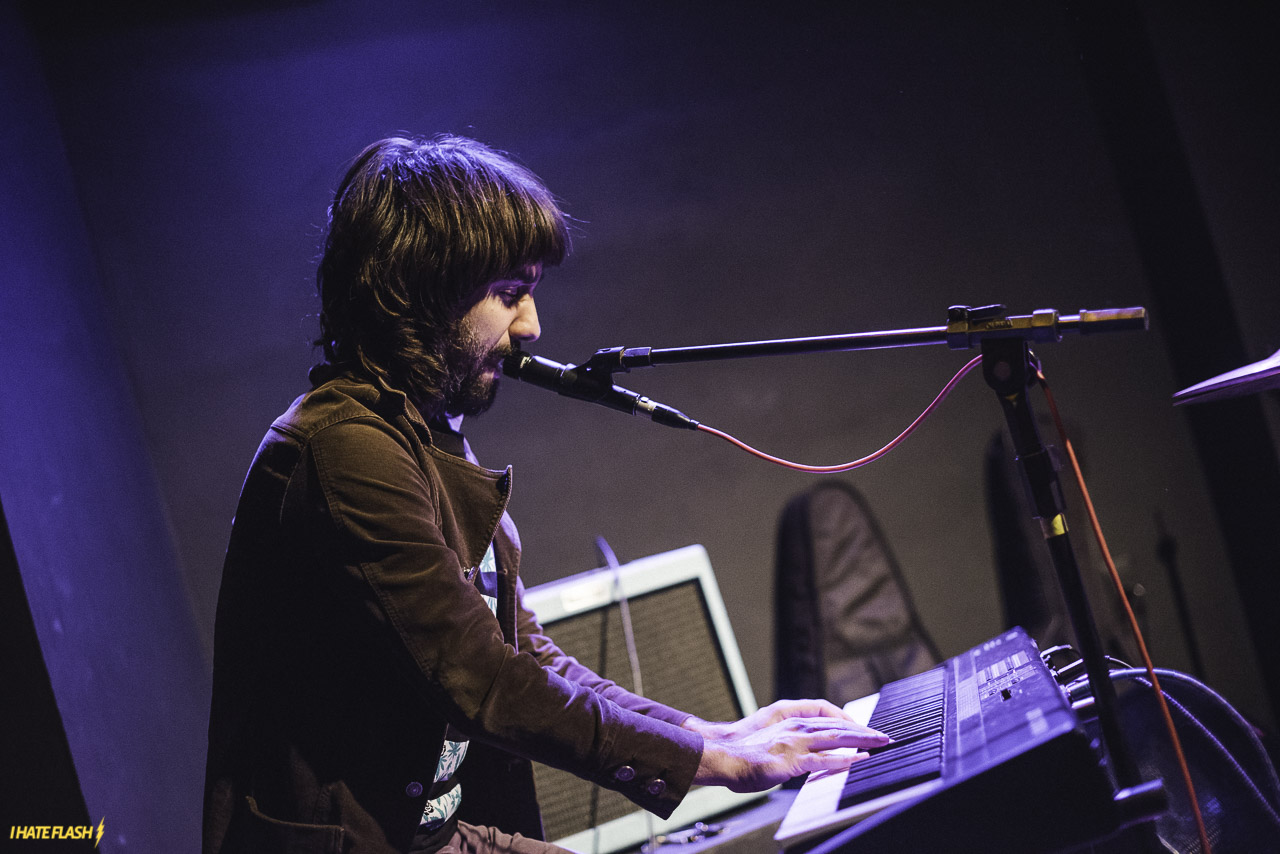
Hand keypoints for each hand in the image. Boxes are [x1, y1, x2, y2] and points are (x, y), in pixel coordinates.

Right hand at [686, 700, 889, 792]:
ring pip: (836, 737)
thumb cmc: (740, 748)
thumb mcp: (766, 734)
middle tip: (882, 735)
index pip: (825, 712)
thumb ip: (786, 735)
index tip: (861, 727)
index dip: (846, 718)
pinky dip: (845, 759)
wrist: (722, 755)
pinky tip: (860, 760)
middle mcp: (795, 725)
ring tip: (880, 743)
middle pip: (837, 724)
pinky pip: (824, 759)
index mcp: (788, 716)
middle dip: (862, 730)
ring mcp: (795, 741)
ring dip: (862, 740)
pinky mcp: (793, 760)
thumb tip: (800, 745)